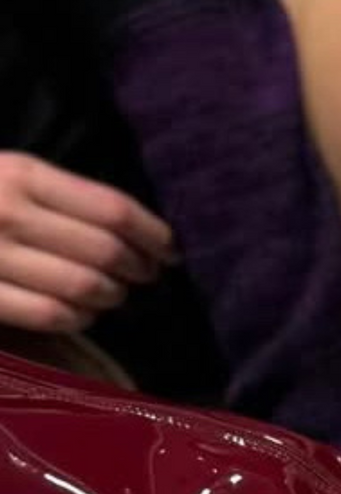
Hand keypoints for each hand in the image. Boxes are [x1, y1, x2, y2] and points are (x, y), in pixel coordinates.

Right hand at [0, 152, 173, 333]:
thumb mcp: (13, 175)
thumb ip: (65, 195)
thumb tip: (137, 229)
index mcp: (23, 175)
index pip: (113, 209)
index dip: (154, 234)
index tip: (171, 250)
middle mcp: (9, 214)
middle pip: (106, 251)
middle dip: (140, 267)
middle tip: (147, 273)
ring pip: (83, 286)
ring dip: (112, 295)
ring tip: (114, 293)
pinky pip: (49, 315)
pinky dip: (78, 318)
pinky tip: (82, 314)